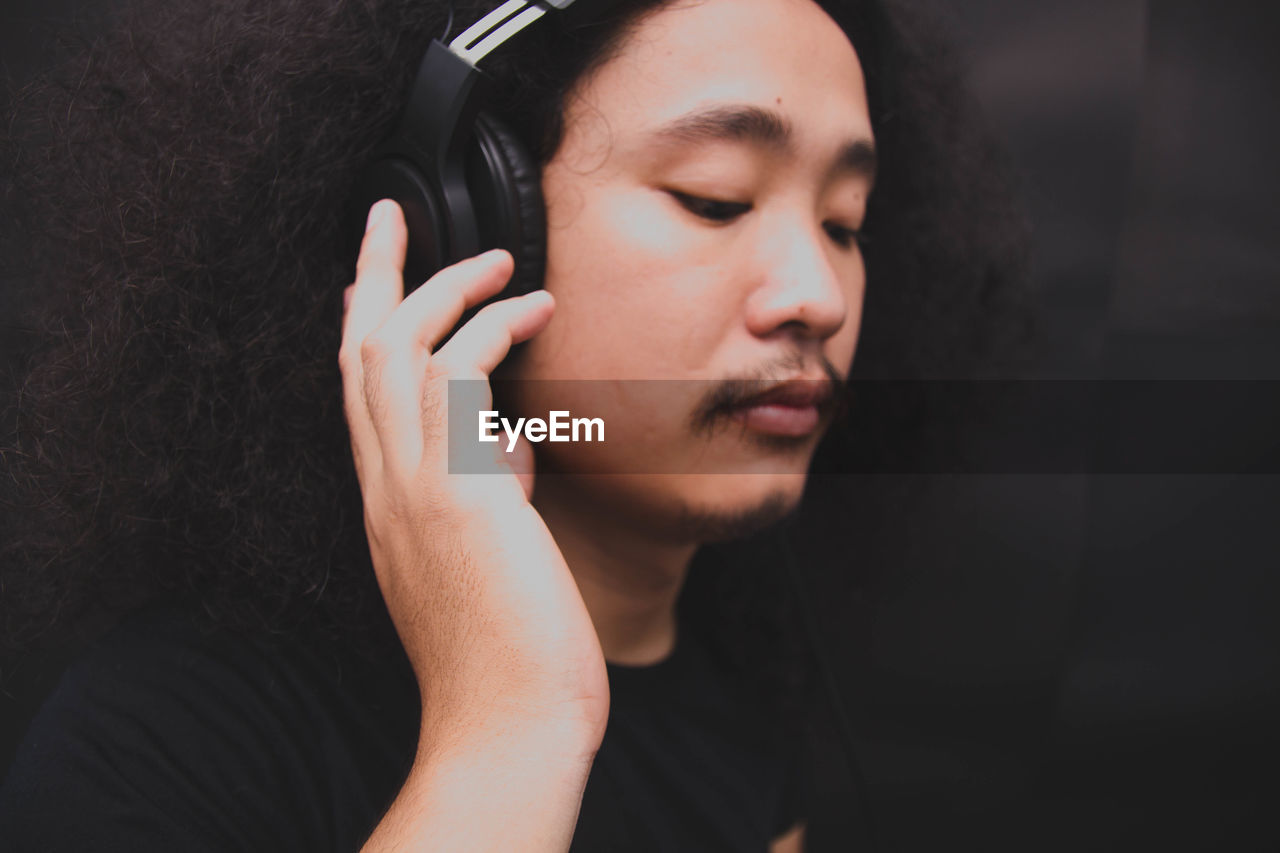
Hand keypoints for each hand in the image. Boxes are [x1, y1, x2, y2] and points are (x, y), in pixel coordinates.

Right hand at [339, 200, 607, 747]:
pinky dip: (494, 328)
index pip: (360, 398)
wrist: (509, 724)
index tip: (376, 282)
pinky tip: (534, 310)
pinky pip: (458, 375)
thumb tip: (512, 448)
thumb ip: (488, 498)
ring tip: (502, 258)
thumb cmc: (510, 655)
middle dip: (374, 276)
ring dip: (448, 289)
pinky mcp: (458, 491)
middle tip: (391, 216)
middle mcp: (388, 488)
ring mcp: (414, 488)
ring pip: (396, 350)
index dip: (364, 329)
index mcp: (391, 507)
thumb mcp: (489, 560)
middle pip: (357, 354)